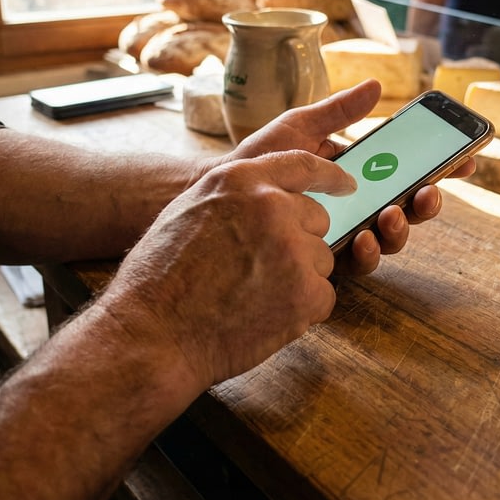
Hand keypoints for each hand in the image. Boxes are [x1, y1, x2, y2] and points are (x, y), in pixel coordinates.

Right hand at [106, 149, 354, 389]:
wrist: (152, 335)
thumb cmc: (160, 278)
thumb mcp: (190, 209)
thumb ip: (236, 195)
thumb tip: (267, 195)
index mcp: (241, 179)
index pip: (302, 164)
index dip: (329, 175)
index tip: (347, 184)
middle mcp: (272, 207)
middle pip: (316, 218)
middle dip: (299, 242)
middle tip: (261, 269)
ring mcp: (292, 249)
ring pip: (321, 259)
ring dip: (298, 278)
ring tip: (252, 295)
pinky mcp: (305, 292)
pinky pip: (324, 295)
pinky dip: (301, 310)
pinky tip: (262, 316)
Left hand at [216, 80, 475, 275]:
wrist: (218, 198)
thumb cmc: (257, 161)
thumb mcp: (299, 128)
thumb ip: (338, 112)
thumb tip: (376, 84)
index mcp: (359, 174)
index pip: (409, 171)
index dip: (441, 168)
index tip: (465, 159)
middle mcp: (358, 206)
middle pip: (410, 208)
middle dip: (427, 202)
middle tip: (428, 192)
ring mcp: (345, 234)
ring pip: (391, 238)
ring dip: (401, 227)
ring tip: (392, 213)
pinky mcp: (326, 262)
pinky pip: (360, 263)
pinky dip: (368, 251)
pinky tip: (362, 239)